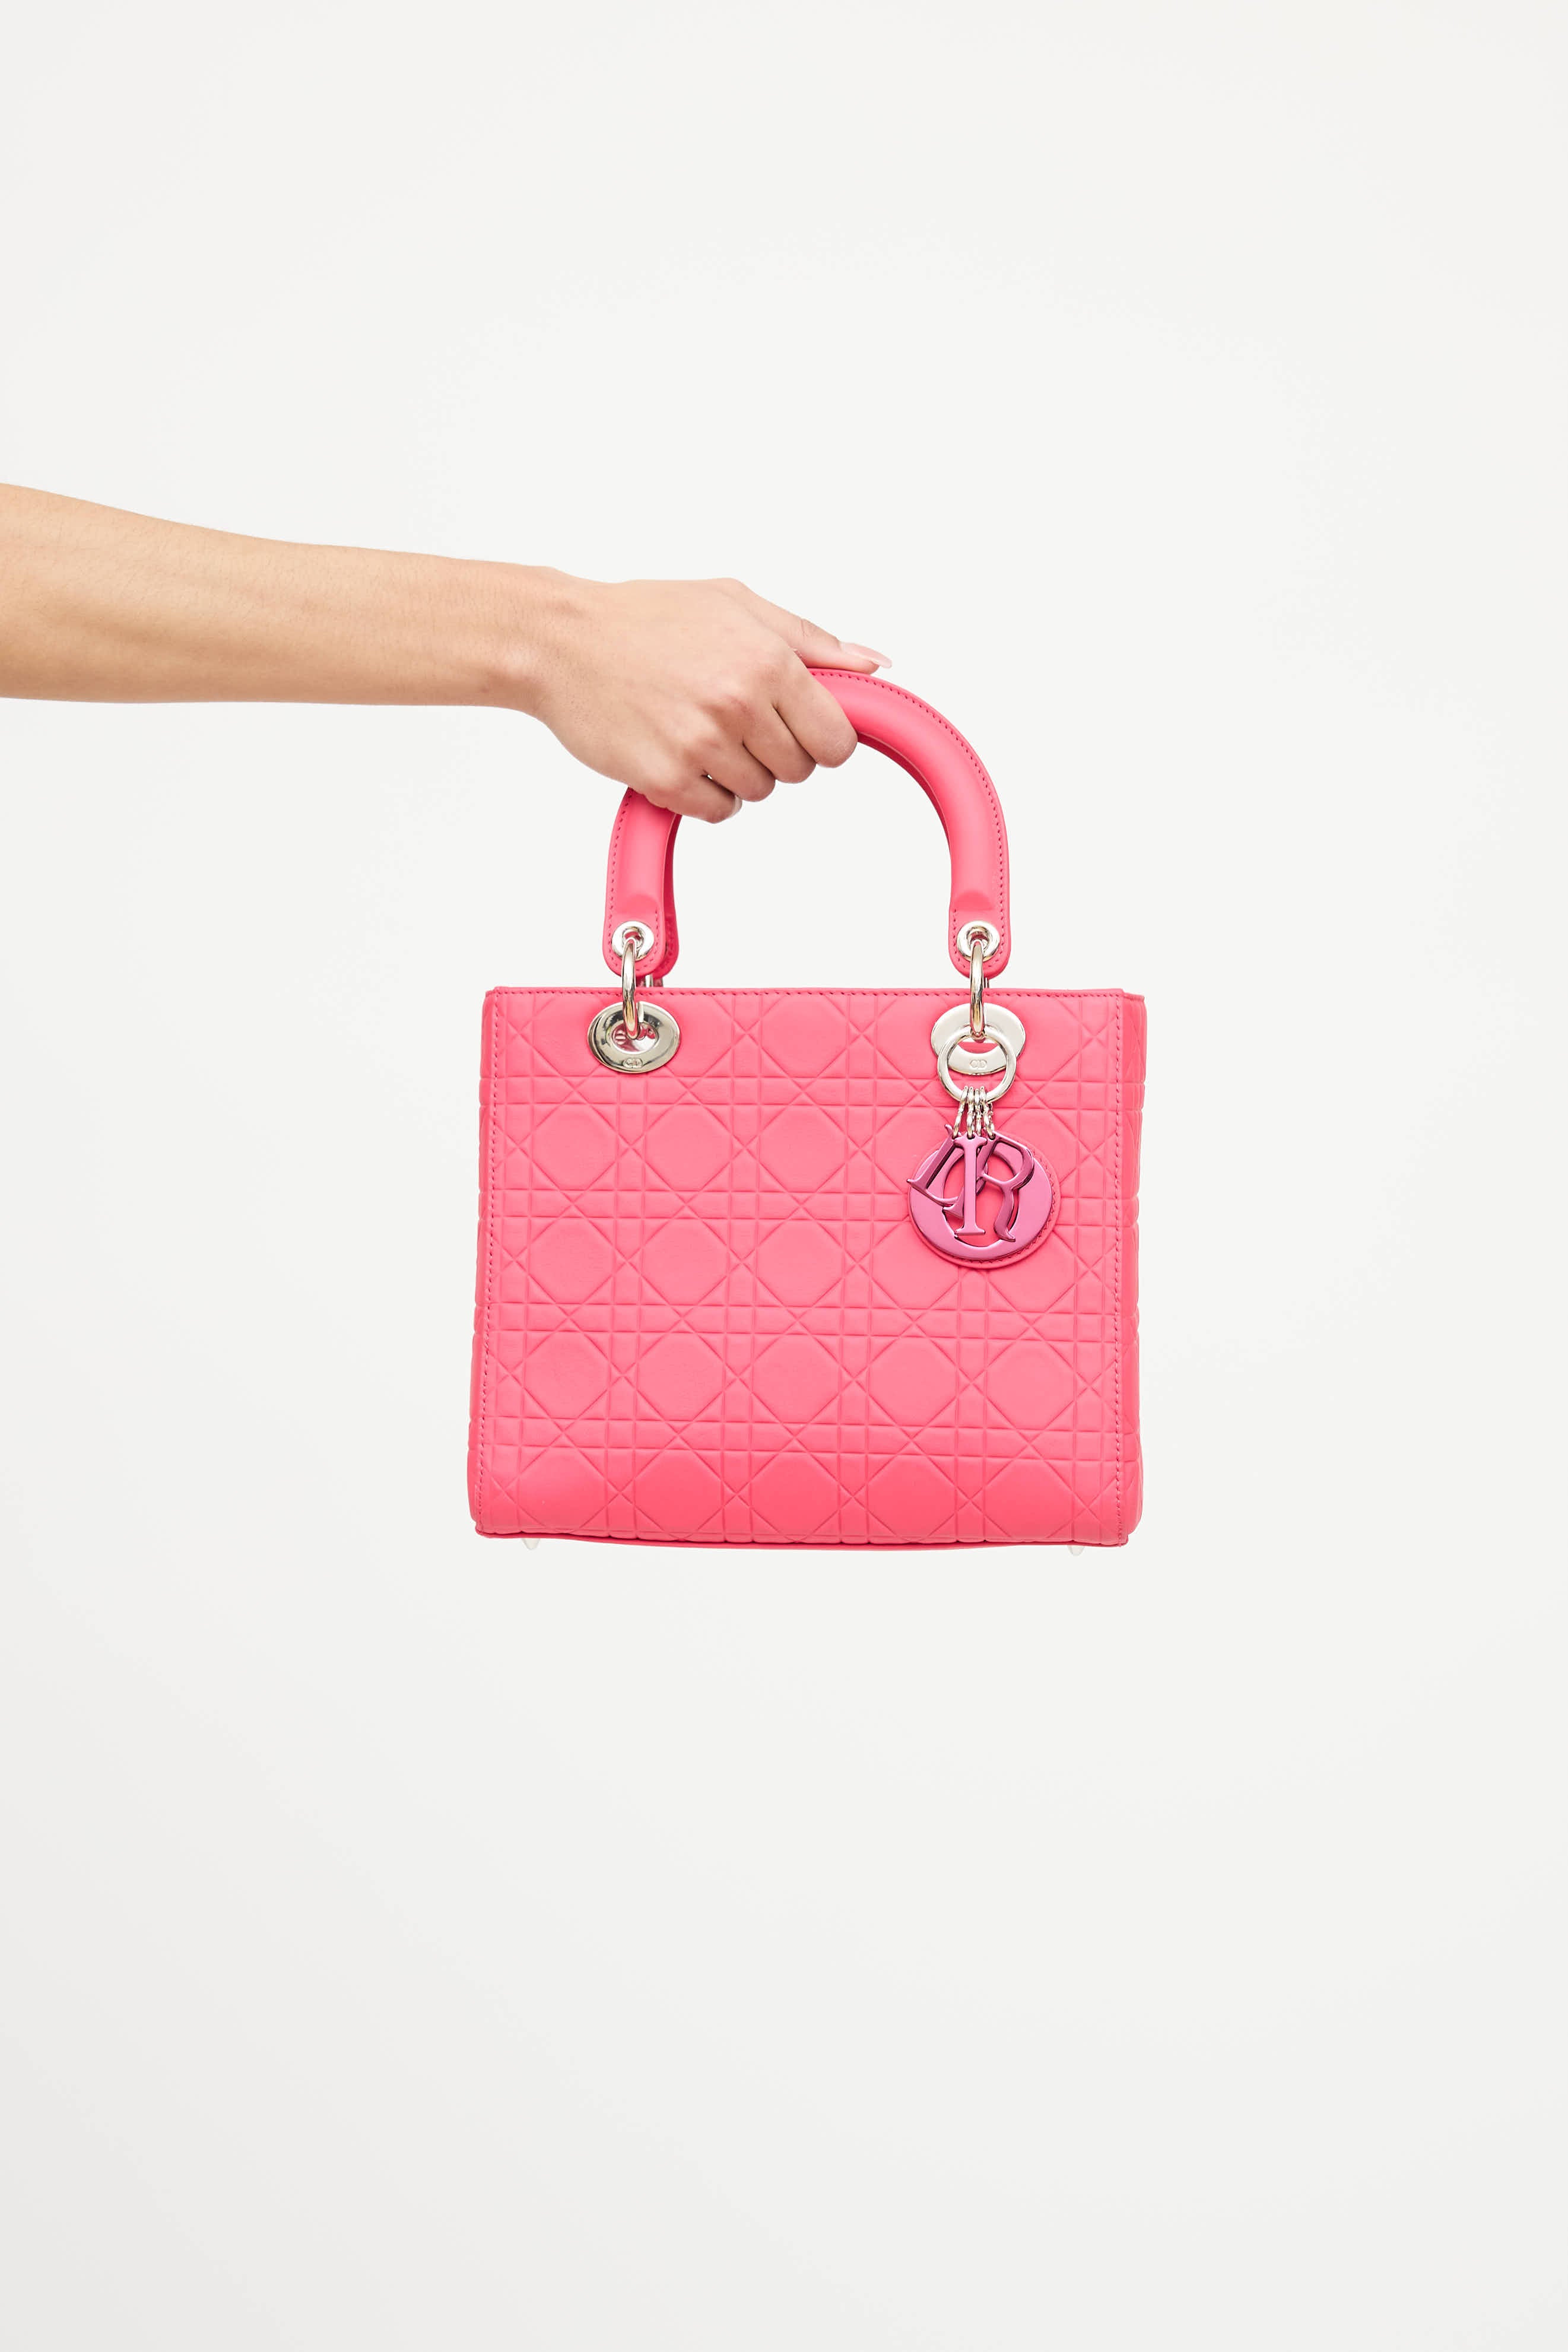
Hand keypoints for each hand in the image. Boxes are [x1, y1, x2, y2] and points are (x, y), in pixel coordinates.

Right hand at [524, 575, 889, 821]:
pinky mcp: (666, 778)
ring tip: (697, 729)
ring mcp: (702, 745)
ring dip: (736, 773)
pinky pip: (716, 811)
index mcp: (767, 660)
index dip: (822, 740)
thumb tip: (875, 667)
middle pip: (800, 771)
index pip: (837, 740)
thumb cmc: (644, 617)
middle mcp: (739, 704)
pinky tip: (677, 754)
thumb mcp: (736, 603)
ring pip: (758, 793)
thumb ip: (811, 639)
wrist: (560, 640)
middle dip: (776, 753)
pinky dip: (702, 794)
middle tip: (733, 721)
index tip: (798, 730)